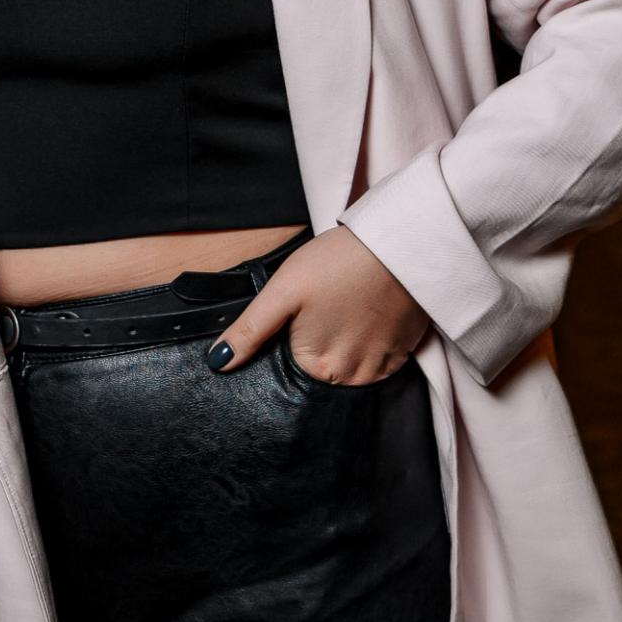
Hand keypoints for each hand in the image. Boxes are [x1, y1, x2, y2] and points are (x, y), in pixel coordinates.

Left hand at [218, 224, 429, 386]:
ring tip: (345, 311)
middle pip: (321, 372)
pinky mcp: (403, 355)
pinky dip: (369, 345)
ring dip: (344, 348)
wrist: (396, 243)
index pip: (290, 369)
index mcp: (316, 367)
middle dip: (318, 348)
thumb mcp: (282, 291)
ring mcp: (380, 369)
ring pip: (350, 370)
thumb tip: (218, 362)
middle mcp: (350, 378)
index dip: (290, 341)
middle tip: (324, 309)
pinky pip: (377, 363)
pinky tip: (366, 318)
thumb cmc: (337, 263)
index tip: (299, 318)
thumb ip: (250, 331)